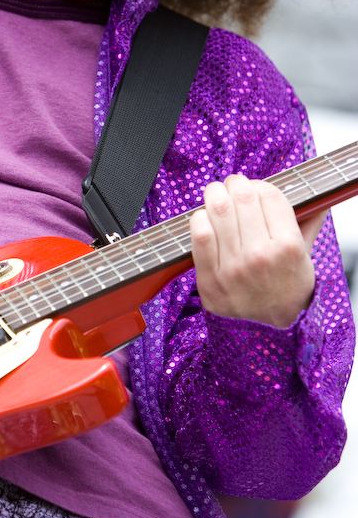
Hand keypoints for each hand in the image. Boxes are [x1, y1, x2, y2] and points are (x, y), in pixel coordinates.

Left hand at [189, 175, 324, 327]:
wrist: (269, 333)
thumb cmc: (287, 291)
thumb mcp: (306, 259)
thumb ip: (309, 224)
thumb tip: (317, 198)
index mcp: (288, 247)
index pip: (269, 195)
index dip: (259, 185)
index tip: (254, 188)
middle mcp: (261, 256)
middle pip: (242, 196)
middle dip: (234, 184)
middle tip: (232, 186)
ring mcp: (234, 268)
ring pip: (218, 209)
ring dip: (214, 195)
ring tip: (216, 196)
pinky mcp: (210, 279)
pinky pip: (199, 234)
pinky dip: (199, 218)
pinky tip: (205, 219)